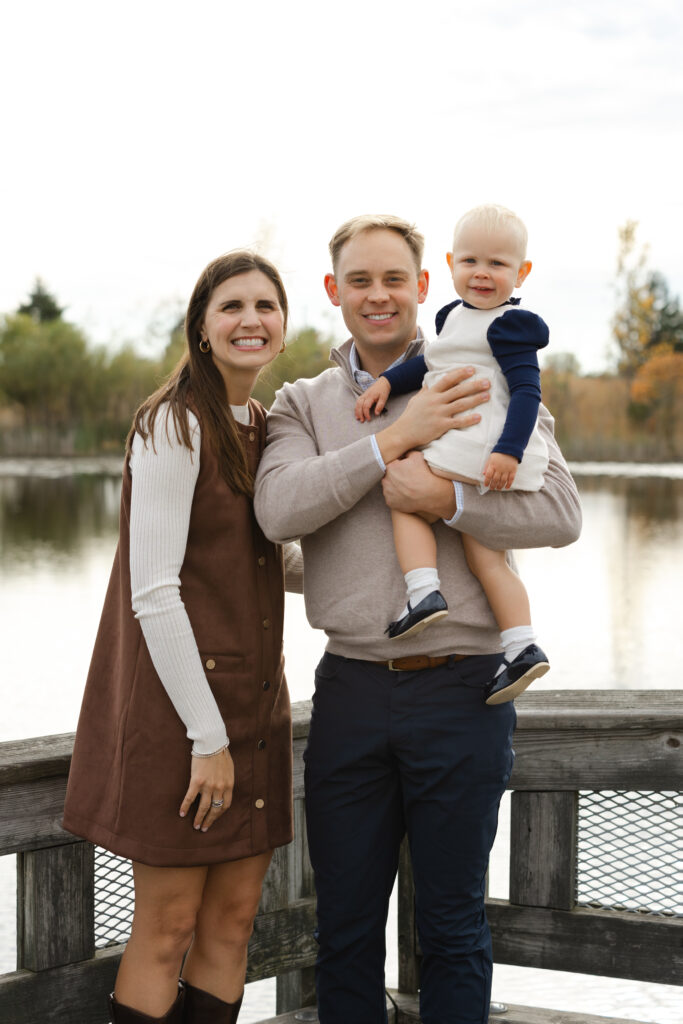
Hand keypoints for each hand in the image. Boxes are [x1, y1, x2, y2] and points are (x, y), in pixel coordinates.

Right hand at [179, 747, 234, 832]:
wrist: (211, 743)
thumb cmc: (220, 754)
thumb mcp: (229, 769)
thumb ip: (226, 781)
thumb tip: (223, 790)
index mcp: (229, 784)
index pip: (226, 805)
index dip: (219, 814)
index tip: (214, 818)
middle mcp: (219, 788)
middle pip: (215, 809)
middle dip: (209, 820)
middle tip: (204, 828)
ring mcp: (208, 785)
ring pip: (203, 807)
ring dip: (199, 818)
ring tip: (195, 825)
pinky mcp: (196, 782)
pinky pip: (190, 798)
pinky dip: (185, 807)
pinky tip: (182, 813)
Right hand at [355, 377, 391, 420]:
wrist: (383, 383)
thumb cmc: (383, 391)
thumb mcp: (384, 398)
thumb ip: (380, 406)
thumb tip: (376, 414)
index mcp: (370, 396)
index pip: (366, 406)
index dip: (366, 414)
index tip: (369, 419)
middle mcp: (365, 395)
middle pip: (359, 405)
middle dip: (359, 413)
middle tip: (362, 420)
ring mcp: (363, 395)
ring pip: (357, 403)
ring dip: (356, 411)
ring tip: (358, 418)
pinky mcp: (363, 395)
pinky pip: (358, 401)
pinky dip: (357, 407)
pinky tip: (357, 412)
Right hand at [375, 367, 489, 464]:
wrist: (402, 433)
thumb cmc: (410, 416)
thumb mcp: (416, 399)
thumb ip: (426, 390)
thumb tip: (430, 380)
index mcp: (431, 393)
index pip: (447, 379)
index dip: (460, 373)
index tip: (472, 369)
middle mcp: (436, 401)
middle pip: (458, 390)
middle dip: (474, 385)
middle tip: (487, 382)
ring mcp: (438, 414)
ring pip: (460, 404)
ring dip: (475, 399)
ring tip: (487, 396)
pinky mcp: (441, 426)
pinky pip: (458, 422)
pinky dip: (469, 420)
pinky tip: (479, 417)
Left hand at [382, 451, 456, 519]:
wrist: (430, 494)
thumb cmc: (424, 474)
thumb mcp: (418, 456)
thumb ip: (407, 453)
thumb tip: (404, 454)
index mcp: (390, 467)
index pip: (392, 465)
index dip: (399, 466)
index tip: (406, 469)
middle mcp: (385, 480)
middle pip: (388, 476)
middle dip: (396, 476)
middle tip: (407, 479)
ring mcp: (387, 493)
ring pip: (389, 487)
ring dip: (395, 487)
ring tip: (407, 488)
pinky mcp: (390, 502)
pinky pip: (391, 498)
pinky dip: (396, 497)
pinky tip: (406, 495)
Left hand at [483, 452, 518, 489]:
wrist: (509, 448)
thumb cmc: (499, 453)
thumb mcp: (490, 458)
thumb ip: (487, 466)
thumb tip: (484, 474)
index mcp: (493, 465)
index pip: (488, 476)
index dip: (487, 481)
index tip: (486, 485)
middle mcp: (500, 468)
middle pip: (495, 479)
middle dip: (493, 485)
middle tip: (492, 488)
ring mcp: (507, 469)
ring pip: (503, 480)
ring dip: (500, 486)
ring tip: (498, 488)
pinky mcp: (513, 470)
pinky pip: (511, 479)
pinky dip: (509, 484)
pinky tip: (506, 487)